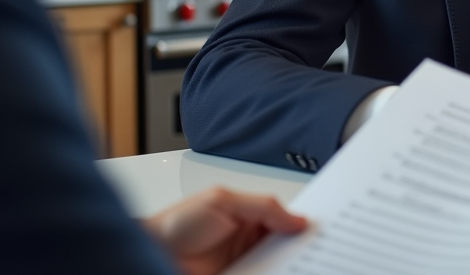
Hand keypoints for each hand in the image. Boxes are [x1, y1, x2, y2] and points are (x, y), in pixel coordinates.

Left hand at [143, 188, 306, 274]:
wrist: (149, 253)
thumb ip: (261, 206)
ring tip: (303, 266)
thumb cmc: (176, 224)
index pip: (284, 218)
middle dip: (300, 247)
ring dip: (288, 265)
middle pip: (284, 245)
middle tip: (316, 251)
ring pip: (276, 266)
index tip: (320, 229)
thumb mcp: (222, 202)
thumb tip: (296, 219)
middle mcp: (247, 240)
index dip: (302, 222)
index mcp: (249, 214)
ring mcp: (243, 264)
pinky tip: (280, 274)